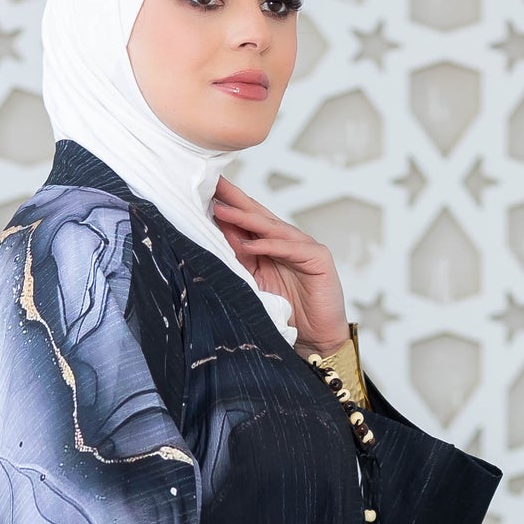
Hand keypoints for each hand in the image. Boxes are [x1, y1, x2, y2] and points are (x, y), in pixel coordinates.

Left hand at [211, 178, 347, 347]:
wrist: (317, 339)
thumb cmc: (288, 314)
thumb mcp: (253, 284)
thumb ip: (239, 260)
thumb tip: (216, 235)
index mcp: (271, 247)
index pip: (247, 221)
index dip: (229, 205)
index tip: (205, 191)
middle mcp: (287, 242)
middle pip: (258, 216)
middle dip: (235, 200)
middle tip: (213, 183)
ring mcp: (304, 247)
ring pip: (271, 228)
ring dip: (245, 218)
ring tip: (222, 210)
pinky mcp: (318, 258)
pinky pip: (289, 249)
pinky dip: (269, 246)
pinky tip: (249, 243)